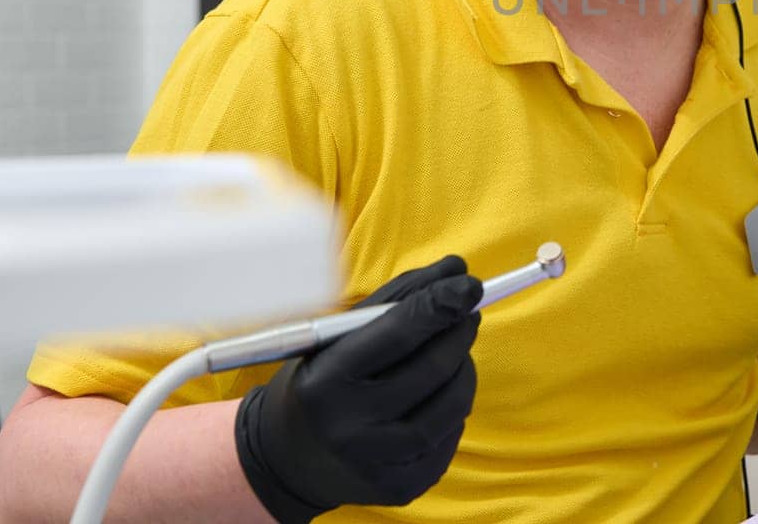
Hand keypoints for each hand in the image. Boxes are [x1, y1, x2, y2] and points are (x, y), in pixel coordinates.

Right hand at [234, 256, 482, 522]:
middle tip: (467, 311)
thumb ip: (395, 299)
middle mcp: (348, 427)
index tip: (470, 283)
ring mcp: (376, 463)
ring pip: (451, 404)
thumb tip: (456, 270)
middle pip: (431, 369)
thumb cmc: (320, 381)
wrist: (287, 459)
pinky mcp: (400, 487)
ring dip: (463, 368)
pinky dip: (454, 407)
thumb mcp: (337, 337)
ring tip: (453, 351)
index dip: (439, 305)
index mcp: (325, 382)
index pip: (395, 334)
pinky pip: (450, 436)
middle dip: (458, 331)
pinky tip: (438, 394)